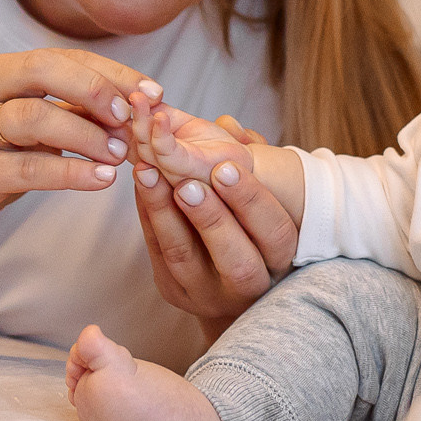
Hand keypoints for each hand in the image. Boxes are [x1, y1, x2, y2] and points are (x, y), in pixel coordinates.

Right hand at [0, 49, 144, 260]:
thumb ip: (71, 111)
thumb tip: (137, 103)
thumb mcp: (31, 129)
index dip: (112, 73)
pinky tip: (102, 179)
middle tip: (131, 118)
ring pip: (36, 119)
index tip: (154, 91)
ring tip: (121, 153)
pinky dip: (71, 173)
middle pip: (44, 73)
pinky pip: (29, 168)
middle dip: (96, 91)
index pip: (63, 59)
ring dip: (87, 135)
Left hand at [130, 109, 298, 329]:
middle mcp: (248, 285)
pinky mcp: (174, 291)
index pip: (274, 233)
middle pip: (235, 258)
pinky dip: (149, 218)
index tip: (226, 168)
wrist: (224, 280)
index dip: (251, 201)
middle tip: (186, 182)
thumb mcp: (261, 204)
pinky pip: (158, 255)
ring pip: (185, 258)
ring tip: (149, 175)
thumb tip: (229, 126)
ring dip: (165, 214)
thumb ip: (247, 169)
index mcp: (279, 259)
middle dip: (210, 217)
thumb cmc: (249, 227)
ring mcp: (207, 294)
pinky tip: (141, 186)